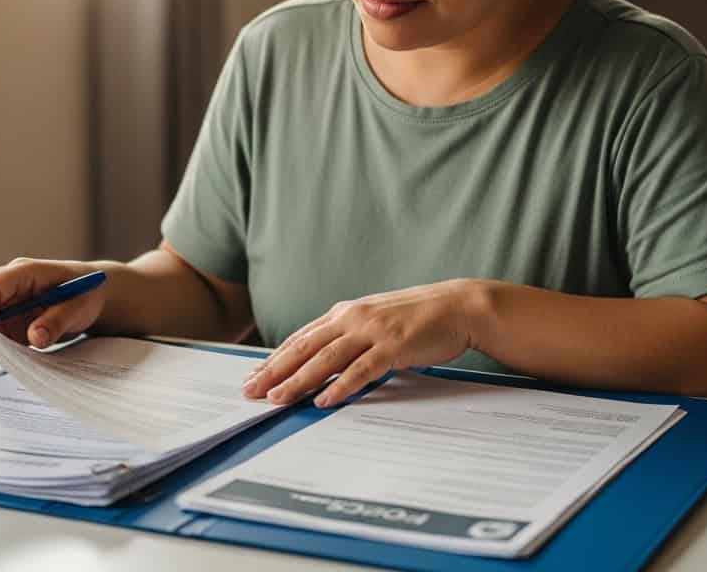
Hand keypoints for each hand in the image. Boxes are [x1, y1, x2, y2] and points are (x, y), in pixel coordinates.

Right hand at [0, 257, 107, 354]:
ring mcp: (6, 301)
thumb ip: (57, 321)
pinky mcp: (8, 318)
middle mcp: (8, 284)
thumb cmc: (86, 293)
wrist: (92, 296)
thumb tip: (35, 337)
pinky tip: (18, 352)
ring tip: (15, 354)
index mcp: (23, 272)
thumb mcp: (79, 307)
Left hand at [241, 279, 480, 407]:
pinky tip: (322, 400)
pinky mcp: (392, 346)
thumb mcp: (374, 322)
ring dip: (298, 380)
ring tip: (277, 398)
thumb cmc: (416, 318)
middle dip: (274, 370)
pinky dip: (340, 386)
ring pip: (325, 359)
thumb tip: (323, 359)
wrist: (456, 306)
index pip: (301, 337)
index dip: (275, 358)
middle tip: (250, 391)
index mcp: (345, 312)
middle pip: (304, 347)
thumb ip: (349, 336)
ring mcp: (371, 331)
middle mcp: (352, 318)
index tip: (254, 376)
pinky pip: (360, 369)